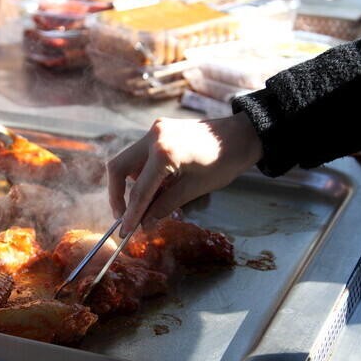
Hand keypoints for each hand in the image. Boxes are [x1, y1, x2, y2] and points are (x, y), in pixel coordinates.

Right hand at [106, 112, 264, 234]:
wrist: (242, 135)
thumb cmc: (224, 162)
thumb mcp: (194, 189)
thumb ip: (164, 206)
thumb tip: (144, 223)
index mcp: (164, 153)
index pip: (139, 190)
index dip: (130, 214)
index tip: (124, 231)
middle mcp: (154, 137)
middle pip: (118, 168)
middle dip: (117, 194)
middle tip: (124, 216)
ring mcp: (155, 130)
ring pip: (129, 160)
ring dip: (133, 183)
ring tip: (150, 201)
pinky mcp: (160, 129)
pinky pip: (142, 153)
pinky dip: (144, 171)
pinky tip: (159, 185)